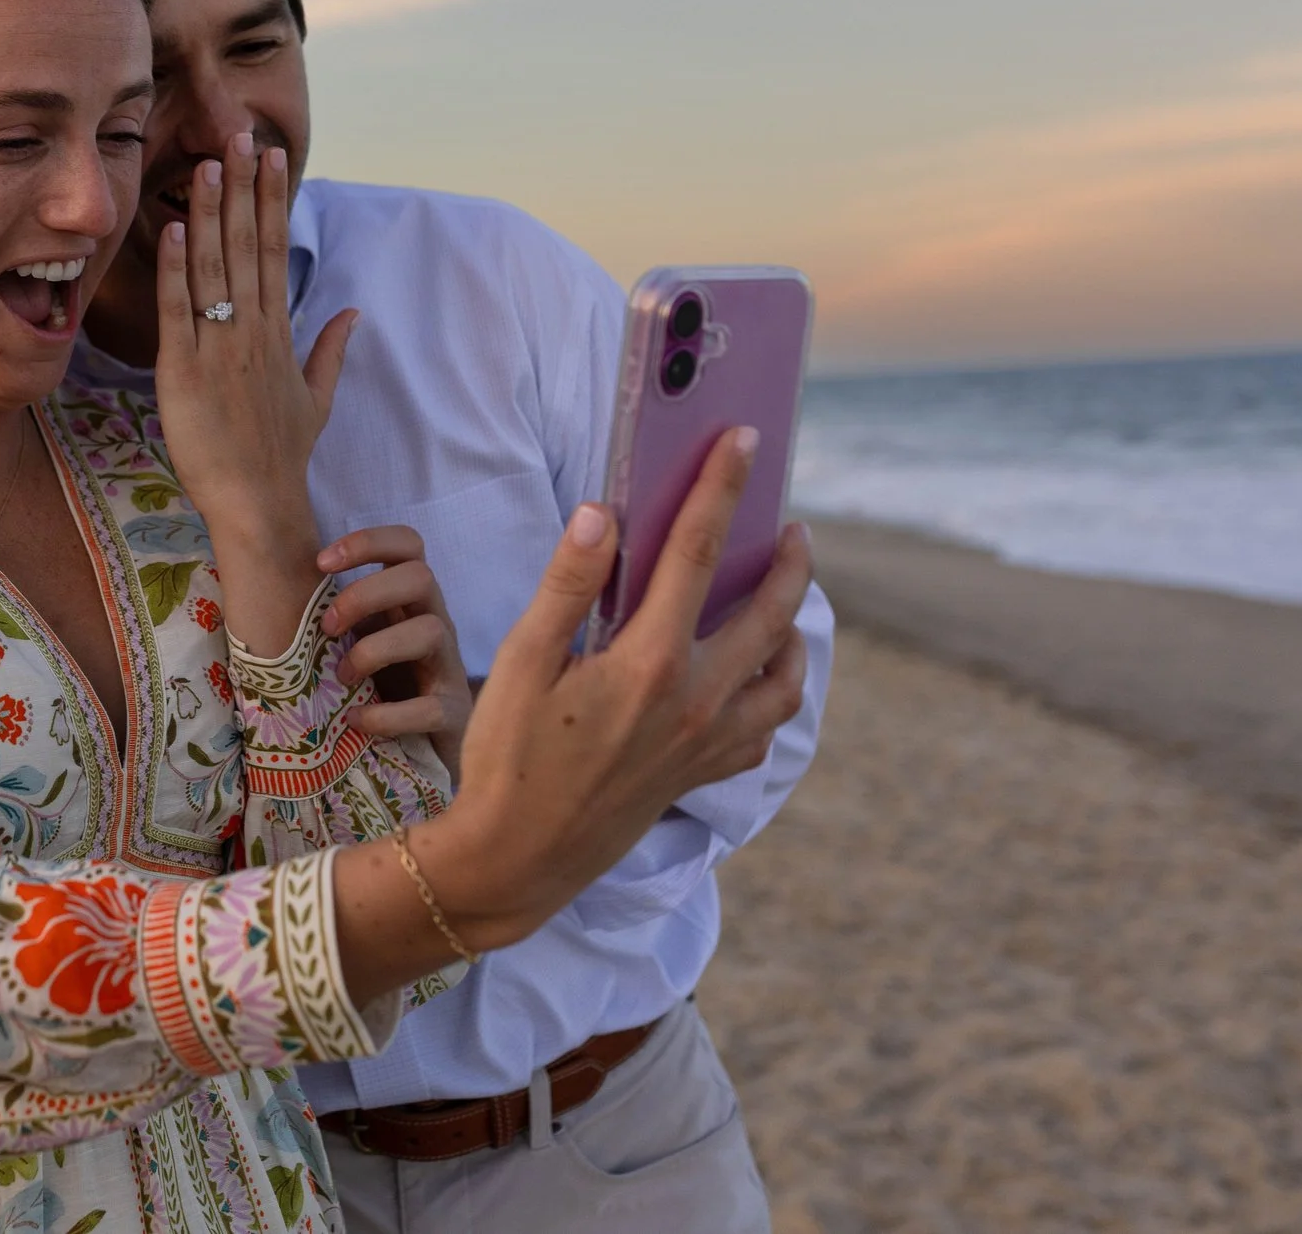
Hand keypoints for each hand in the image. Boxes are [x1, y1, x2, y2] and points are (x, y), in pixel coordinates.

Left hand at [153, 131, 355, 653]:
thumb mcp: (315, 398)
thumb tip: (353, 312)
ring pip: (215, 268)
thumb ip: (331, 350)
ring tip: (207, 164)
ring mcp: (220, 349)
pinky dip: (176, 268)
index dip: (273, 201)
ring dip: (211, 213)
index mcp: (280, 334)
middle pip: (250, 246)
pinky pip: (180, 310)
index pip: (276, 251)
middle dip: (244, 188)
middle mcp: (253, 333)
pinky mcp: (185, 371)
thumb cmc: (281, 456)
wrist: (259, 503)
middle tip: (239, 134)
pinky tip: (175, 228)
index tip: (271, 157)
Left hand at [319, 524, 471, 771]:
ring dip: (374, 650)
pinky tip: (356, 721)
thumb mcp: (358, 642)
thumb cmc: (382, 686)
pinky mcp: (453, 713)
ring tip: (343, 677)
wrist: (425, 747)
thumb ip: (336, 621)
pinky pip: (429, 707)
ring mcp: (449, 667)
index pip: (408, 545)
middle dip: (365, 595)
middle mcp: (436, 623)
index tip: (320, 563)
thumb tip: (268, 602)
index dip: (367, 541)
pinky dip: (386, 715)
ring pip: (429, 631)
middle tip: (327, 628)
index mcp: (411, 602)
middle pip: (419, 576)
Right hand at [413, 427, 812, 954]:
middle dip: (789, 562)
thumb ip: (567, 585)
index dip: (722, 488)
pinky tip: (754, 680)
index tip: (745, 443)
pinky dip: (773, 696)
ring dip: (794, 633)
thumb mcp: (520, 661)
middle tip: (793, 529)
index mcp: (650, 662)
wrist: (517, 857)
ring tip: (786, 604)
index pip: (697, 551)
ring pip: (785, 680)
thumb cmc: (507, 756)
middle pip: (770, 614)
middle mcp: (696, 701)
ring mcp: (707, 744)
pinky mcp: (702, 776)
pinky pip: (764, 730)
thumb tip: (604, 514)